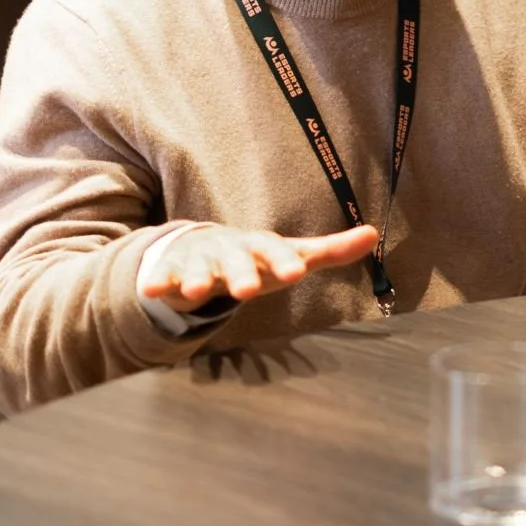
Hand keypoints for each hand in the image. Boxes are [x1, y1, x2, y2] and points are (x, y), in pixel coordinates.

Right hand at [142, 223, 379, 313]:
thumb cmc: (257, 258)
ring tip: (196, 291)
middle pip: (237, 260)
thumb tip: (374, 233)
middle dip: (241, 273)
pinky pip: (164, 277)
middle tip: (246, 289)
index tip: (296, 272)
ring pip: (199, 270)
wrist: (202, 246)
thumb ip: (330, 250)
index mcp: (262, 246)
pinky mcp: (173, 271)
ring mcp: (200, 259)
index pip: (277, 251)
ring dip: (197, 279)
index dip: (285, 261)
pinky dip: (158, 283)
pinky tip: (151, 291)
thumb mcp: (292, 255)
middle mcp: (231, 249)